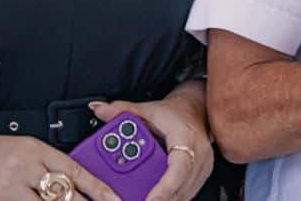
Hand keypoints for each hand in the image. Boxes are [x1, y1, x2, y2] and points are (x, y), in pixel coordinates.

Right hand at [0, 133, 119, 200]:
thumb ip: (48, 163)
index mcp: (36, 149)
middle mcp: (26, 167)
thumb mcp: (24, 149)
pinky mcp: (0, 200)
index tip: (113, 197)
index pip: (75, 169)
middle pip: (63, 192)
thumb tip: (74, 181)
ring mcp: (11, 186)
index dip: (97, 187)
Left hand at [90, 90, 212, 200]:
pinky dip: (168, 197)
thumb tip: (99, 109)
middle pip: (179, 186)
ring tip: (139, 197)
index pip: (179, 167)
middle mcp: (198, 156)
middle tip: (135, 199)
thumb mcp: (148, 109)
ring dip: (163, 198)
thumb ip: (123, 110)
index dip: (164, 187)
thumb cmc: (175, 113)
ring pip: (182, 194)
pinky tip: (153, 198)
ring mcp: (201, 169)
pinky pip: (184, 194)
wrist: (195, 111)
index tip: (149, 200)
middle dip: (158, 197)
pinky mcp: (199, 178)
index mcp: (186, 138)